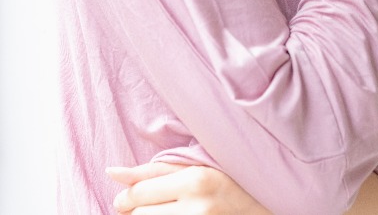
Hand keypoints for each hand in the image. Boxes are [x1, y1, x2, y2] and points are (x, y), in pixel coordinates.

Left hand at [107, 163, 269, 214]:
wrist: (266, 208)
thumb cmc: (229, 183)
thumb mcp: (197, 168)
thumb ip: (155, 171)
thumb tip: (111, 172)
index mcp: (197, 179)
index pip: (139, 193)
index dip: (127, 198)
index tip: (128, 199)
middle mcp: (198, 207)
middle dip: (138, 212)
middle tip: (152, 208)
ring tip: (166, 213)